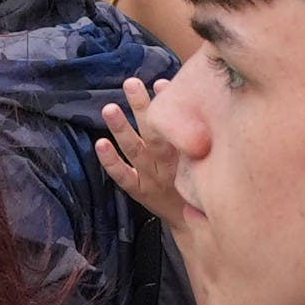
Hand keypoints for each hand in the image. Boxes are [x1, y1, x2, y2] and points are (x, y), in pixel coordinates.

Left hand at [95, 77, 195, 242]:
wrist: (193, 222)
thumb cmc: (198, 181)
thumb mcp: (204, 159)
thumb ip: (196, 133)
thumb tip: (185, 96)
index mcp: (187, 155)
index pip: (178, 128)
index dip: (169, 106)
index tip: (161, 83)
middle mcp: (169, 166)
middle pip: (154, 134)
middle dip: (142, 108)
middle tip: (131, 84)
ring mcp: (151, 179)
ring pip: (135, 151)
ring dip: (122, 129)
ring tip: (109, 109)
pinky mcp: (138, 191)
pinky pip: (123, 176)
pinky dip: (111, 161)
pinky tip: (101, 143)